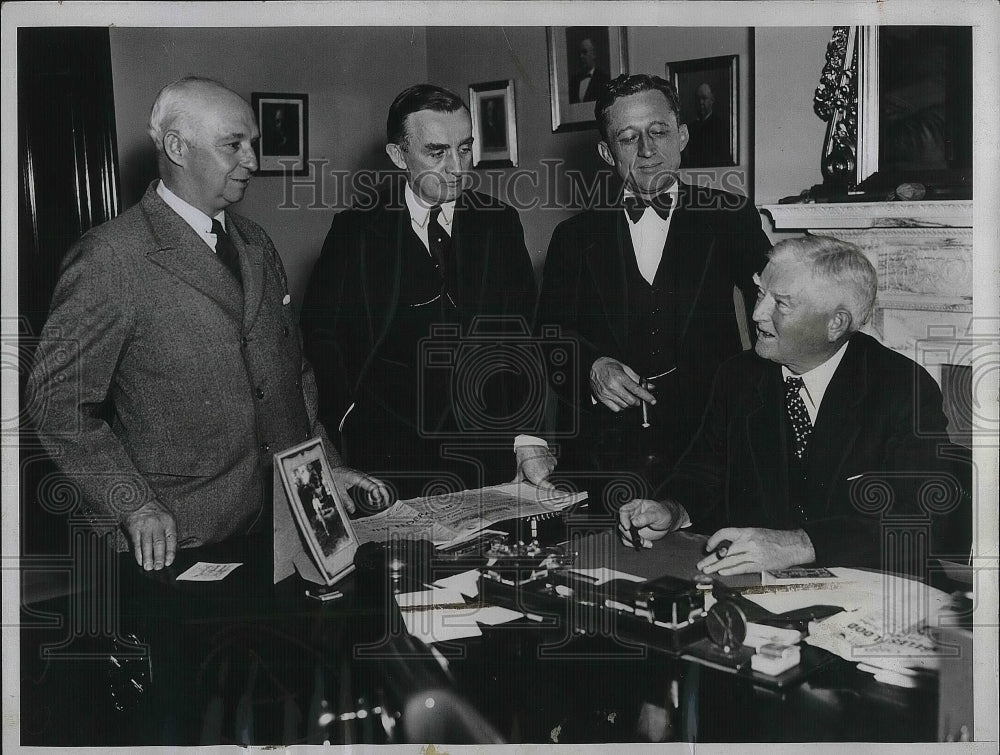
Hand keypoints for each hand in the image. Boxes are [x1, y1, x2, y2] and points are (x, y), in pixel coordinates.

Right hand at [123, 500, 176, 570]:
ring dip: (148, 558)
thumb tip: (170, 550)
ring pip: (147, 545)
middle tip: (158, 567)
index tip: (169, 562)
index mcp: (168, 522)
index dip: (170, 553)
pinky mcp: (134, 529)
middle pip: (159, 544)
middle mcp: (158, 524)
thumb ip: (169, 531)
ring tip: (149, 567)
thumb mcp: (167, 517)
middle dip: (159, 558)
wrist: (138, 499)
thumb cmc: (154, 510)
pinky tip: (140, 560)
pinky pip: (137, 543)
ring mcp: (145, 526)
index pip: (171, 540)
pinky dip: (138, 553)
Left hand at [330, 466, 389, 512]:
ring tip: (381, 503)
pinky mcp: (361, 478)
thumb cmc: (334, 475)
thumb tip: (352, 510)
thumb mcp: (338, 490)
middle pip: (378, 483)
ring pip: (376, 483)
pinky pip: (371, 485)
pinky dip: (374, 493)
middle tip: (387, 502)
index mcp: (357, 478)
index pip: (371, 485)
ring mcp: (363, 477)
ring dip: (380, 493)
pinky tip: (371, 500)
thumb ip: (345, 500)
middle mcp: (362, 476)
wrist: (332, 467)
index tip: (378, 500)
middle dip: (384, 493)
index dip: (376, 493)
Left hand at [513, 445, 556, 488]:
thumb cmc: (523, 457)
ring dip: (544, 469)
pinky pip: (552, 465)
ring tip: (536, 463)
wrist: (529, 444)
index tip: (549, 488)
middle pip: (545, 479)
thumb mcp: (519, 470)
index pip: (547, 487)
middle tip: (534, 470)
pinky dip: (548, 463)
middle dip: (540, 476)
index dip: (548, 488)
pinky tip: (541, 460)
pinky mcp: (553, 460)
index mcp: (537, 477)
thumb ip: (517, 480)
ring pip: (548, 471)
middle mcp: (545, 473)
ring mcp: (550, 466)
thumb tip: (511, 485)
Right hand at [590, 357, 655, 411]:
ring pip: (625, 406)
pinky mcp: (602, 399)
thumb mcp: (624, 368)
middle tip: (639, 398)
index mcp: (620, 377)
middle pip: (631, 400)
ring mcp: (607, 394)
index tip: (652, 400)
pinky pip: (616, 409)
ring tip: (629, 398)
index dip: (646, 396)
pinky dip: (622, 407)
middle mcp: (613, 386)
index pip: (636, 390)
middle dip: (638, 401)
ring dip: (630, 404)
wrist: (592, 367)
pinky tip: (622, 401)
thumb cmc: (608, 366)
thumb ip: (637, 378)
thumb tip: (649, 386)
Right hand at [617, 498, 688, 547]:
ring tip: (646, 542)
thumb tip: (634, 522)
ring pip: (623, 534)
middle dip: (629, 534)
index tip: (627, 527)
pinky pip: (628, 541)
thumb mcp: (657, 514)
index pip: (624, 511)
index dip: (623, 519)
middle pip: (621, 524)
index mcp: (635, 506)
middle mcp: (630, 515)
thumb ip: (646, 518)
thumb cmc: (663, 514)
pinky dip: (635, 544)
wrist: (667, 523)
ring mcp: (631, 525)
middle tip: (640, 539)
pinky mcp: (633, 534)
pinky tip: (646, 543)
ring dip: (633, 541)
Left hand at [697, 527, 816, 574]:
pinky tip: (722, 573)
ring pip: (730, 561)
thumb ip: (740, 538)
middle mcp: (749, 543)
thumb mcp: (755, 532)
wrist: (792, 546)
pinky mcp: (759, 565)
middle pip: (724, 551)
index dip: (714, 540)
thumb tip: (723, 547)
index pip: (724, 533)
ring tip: (707, 570)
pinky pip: (741, 569)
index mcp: (747, 532)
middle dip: (711, 559)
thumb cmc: (773, 538)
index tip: (707, 547)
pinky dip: (730, 571)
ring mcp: (753, 555)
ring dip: (717, 567)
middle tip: (701, 564)